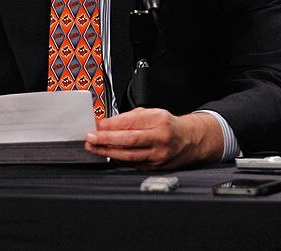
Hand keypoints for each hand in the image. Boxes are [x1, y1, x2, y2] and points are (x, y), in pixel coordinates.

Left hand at [84, 107, 224, 169]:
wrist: (190, 140)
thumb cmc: (168, 125)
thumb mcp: (150, 113)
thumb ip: (128, 118)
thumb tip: (105, 123)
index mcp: (159, 121)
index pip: (130, 122)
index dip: (110, 125)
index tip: (96, 125)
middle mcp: (160, 139)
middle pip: (129, 140)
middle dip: (106, 139)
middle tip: (90, 138)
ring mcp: (159, 155)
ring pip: (130, 156)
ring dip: (108, 152)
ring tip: (94, 148)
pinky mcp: (156, 167)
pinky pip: (134, 163)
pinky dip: (119, 159)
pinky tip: (108, 155)